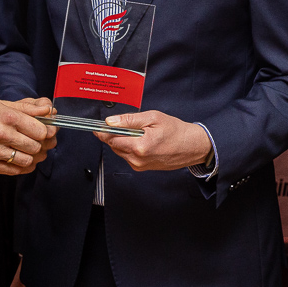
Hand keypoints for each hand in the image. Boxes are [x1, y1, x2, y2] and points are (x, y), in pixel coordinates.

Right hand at [0, 97, 57, 173]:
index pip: (40, 130)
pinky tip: (24, 160)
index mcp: (6, 117)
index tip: (48, 130)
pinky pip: (15, 171)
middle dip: (43, 144)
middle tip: (43, 141)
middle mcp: (0, 135)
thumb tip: (49, 109)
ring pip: (27, 160)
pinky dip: (24, 167)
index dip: (48, 131)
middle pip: (35, 146)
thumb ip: (28, 107)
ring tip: (33, 151)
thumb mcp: (3, 104)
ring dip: (35, 157)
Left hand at [95, 110, 212, 170]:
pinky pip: (128, 156)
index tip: (97, 127)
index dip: (103, 131)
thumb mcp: (153, 118)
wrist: (191, 146)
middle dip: (116, 134)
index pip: (112, 138)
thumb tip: (110, 121)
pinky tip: (143, 141)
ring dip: (123, 141)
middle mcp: (137, 159)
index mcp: (139, 146)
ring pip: (120, 151)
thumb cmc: (176, 131)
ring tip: (140, 133)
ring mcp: (139, 166)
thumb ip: (130, 120)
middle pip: (114, 145)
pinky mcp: (142, 168)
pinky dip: (130, 147)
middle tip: (126, 124)